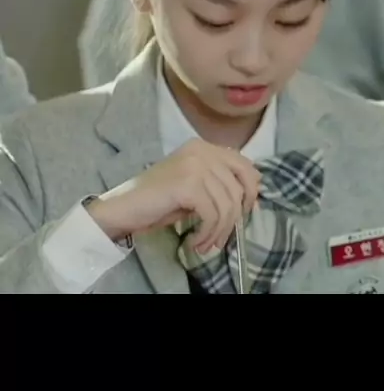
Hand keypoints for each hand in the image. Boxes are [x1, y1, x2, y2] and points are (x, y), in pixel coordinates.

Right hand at [88, 139, 260, 252]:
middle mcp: (201, 150)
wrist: (124, 207)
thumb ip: (219, 183)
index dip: (251, 190)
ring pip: (227, 204)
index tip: (245, 213)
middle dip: (235, 218)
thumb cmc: (158, 200)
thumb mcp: (195, 186)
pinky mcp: (188, 184)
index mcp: (204, 147)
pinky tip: (196, 241)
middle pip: (239, 187)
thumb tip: (250, 199)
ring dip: (219, 231)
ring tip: (206, 244)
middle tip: (222, 236)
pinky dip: (208, 233)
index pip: (244, 165)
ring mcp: (195, 165)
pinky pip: (213, 214)